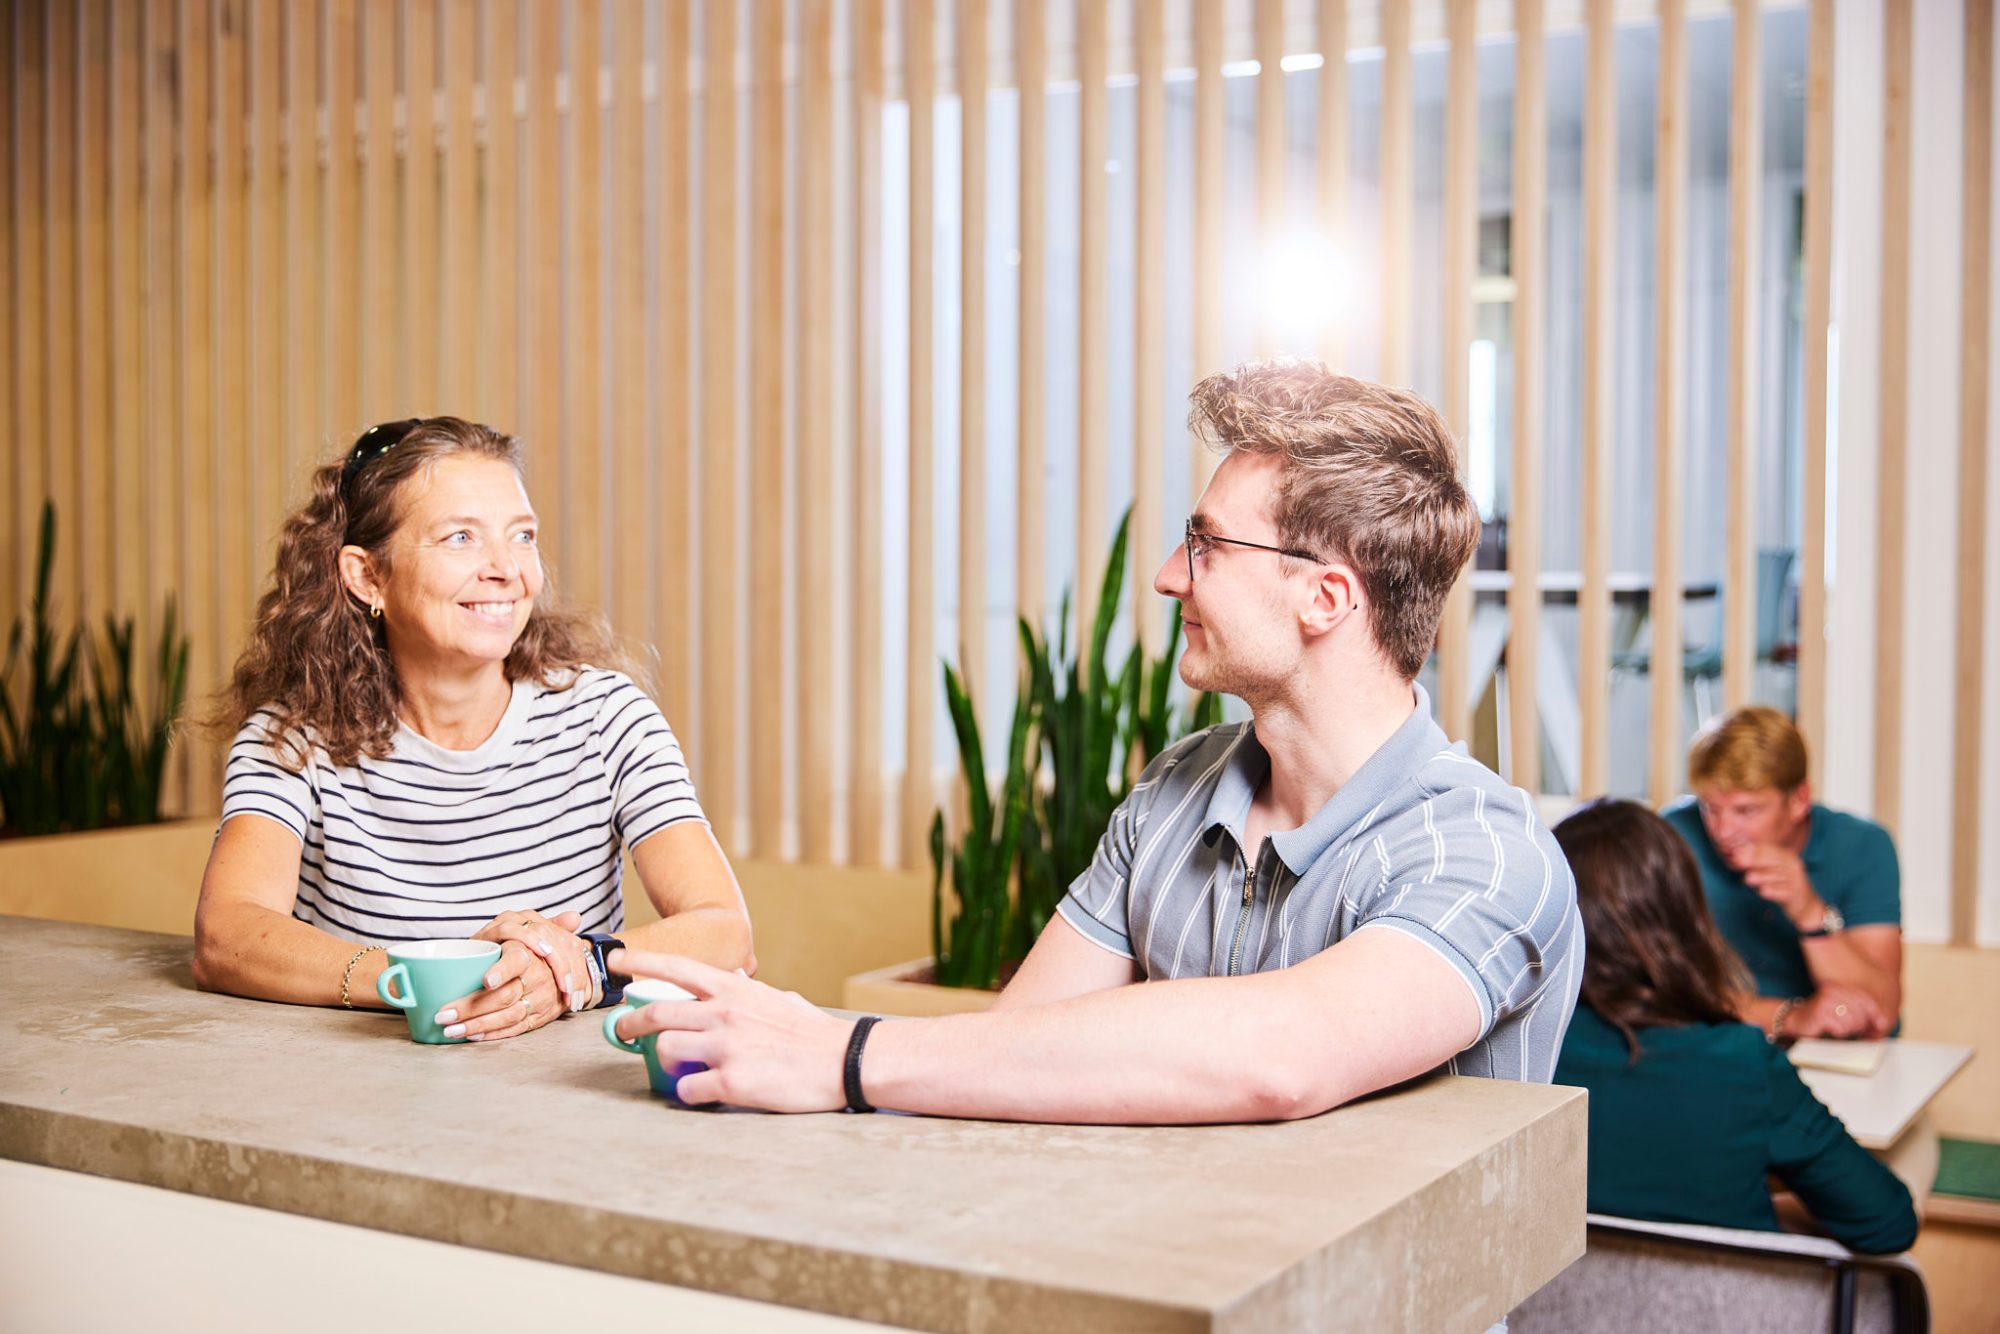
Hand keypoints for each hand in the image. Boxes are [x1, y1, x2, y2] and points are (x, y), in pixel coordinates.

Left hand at [435, 910, 588, 1041]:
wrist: (576, 972)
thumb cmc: (540, 949)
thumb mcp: (534, 931)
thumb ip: (515, 924)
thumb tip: (556, 917)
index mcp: (530, 954)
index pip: (517, 962)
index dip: (502, 971)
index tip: (486, 980)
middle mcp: (538, 979)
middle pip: (503, 996)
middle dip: (470, 1008)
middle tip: (443, 1015)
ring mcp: (540, 1001)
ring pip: (506, 1016)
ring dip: (476, 1025)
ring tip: (450, 1030)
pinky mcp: (540, 1017)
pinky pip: (515, 1028)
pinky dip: (492, 1033)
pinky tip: (472, 1035)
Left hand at [609, 950, 848, 1111]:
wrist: (843, 1061)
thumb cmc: (812, 1033)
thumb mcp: (778, 998)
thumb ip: (750, 991)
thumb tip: (739, 978)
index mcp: (735, 990)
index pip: (677, 968)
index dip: (642, 963)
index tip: (617, 961)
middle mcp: (725, 1013)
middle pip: (657, 1012)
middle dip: (631, 1023)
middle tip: (622, 1032)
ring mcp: (726, 1047)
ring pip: (666, 1049)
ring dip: (663, 1061)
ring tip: (673, 1067)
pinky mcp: (732, 1082)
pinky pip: (688, 1088)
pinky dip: (688, 1092)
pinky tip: (699, 1092)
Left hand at [1738, 844, 1820, 927]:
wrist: (1805, 906)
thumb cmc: (1784, 886)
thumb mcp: (1772, 871)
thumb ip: (1757, 863)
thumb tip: (1735, 856)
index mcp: (1787, 857)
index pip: (1769, 849)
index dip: (1751, 850)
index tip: (1734, 852)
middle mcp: (1793, 866)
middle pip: (1773, 860)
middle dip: (1754, 860)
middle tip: (1737, 861)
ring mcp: (1796, 881)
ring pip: (1777, 876)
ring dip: (1761, 876)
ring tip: (1748, 878)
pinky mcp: (1796, 896)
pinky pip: (1783, 893)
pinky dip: (1772, 892)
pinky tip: (1763, 892)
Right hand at [1787, 983, 1889, 1039]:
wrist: (1795, 1022)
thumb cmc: (1822, 1020)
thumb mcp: (1846, 1013)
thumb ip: (1865, 1015)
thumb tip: (1884, 1023)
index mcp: (1841, 987)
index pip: (1868, 1002)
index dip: (1875, 1017)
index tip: (1876, 1027)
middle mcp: (1834, 991)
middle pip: (1862, 1014)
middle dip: (1858, 1026)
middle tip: (1846, 1028)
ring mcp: (1827, 1001)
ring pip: (1852, 1022)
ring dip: (1846, 1030)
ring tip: (1835, 1028)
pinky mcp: (1820, 1013)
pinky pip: (1840, 1028)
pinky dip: (1836, 1033)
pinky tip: (1828, 1030)